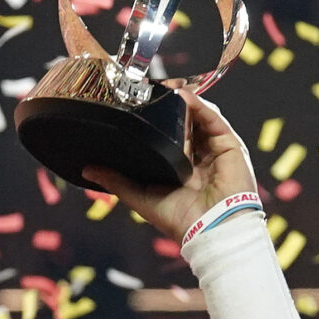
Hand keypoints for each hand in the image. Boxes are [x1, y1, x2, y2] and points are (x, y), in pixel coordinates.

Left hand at [84, 90, 256, 240]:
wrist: (209, 230)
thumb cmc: (179, 220)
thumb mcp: (140, 197)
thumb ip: (116, 181)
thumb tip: (87, 170)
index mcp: (182, 169)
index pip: (170, 136)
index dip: (157, 119)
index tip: (140, 104)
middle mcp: (201, 157)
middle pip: (186, 122)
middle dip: (170, 105)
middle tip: (152, 90)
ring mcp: (216, 151)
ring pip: (200, 117)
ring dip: (183, 101)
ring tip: (165, 89)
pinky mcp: (230, 147)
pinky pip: (214, 120)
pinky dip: (199, 105)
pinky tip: (182, 97)